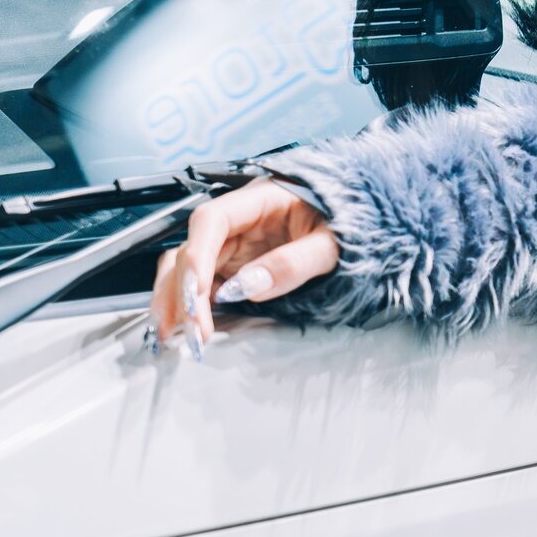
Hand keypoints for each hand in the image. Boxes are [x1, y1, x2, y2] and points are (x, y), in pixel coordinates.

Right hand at [149, 177, 337, 356]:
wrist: (360, 229)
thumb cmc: (349, 225)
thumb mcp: (332, 244)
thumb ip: (295, 263)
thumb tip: (247, 287)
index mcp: (260, 199)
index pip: (212, 221)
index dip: (197, 257)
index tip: (197, 294)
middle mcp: (238, 221)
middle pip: (192, 250)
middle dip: (183, 291)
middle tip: (192, 331)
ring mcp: (232, 244)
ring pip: (186, 268)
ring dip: (176, 301)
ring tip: (176, 336)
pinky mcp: (233, 265)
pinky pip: (202, 284)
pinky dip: (189, 305)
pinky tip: (184, 328)